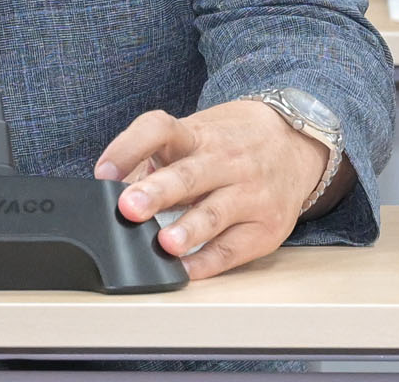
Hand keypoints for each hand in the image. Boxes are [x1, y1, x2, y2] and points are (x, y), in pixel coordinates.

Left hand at [96, 100, 331, 279]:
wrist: (294, 142)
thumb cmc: (230, 143)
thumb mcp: (194, 136)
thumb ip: (155, 160)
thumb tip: (110, 191)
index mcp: (196, 135)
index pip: (159, 129)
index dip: (128, 148)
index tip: (104, 172)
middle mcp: (224, 160)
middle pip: (187, 174)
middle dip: (157, 192)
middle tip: (128, 208)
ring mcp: (250, 192)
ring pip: (215, 212)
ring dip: (189, 230)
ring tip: (165, 244)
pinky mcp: (267, 225)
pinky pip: (234, 248)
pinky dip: (209, 261)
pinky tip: (187, 269)